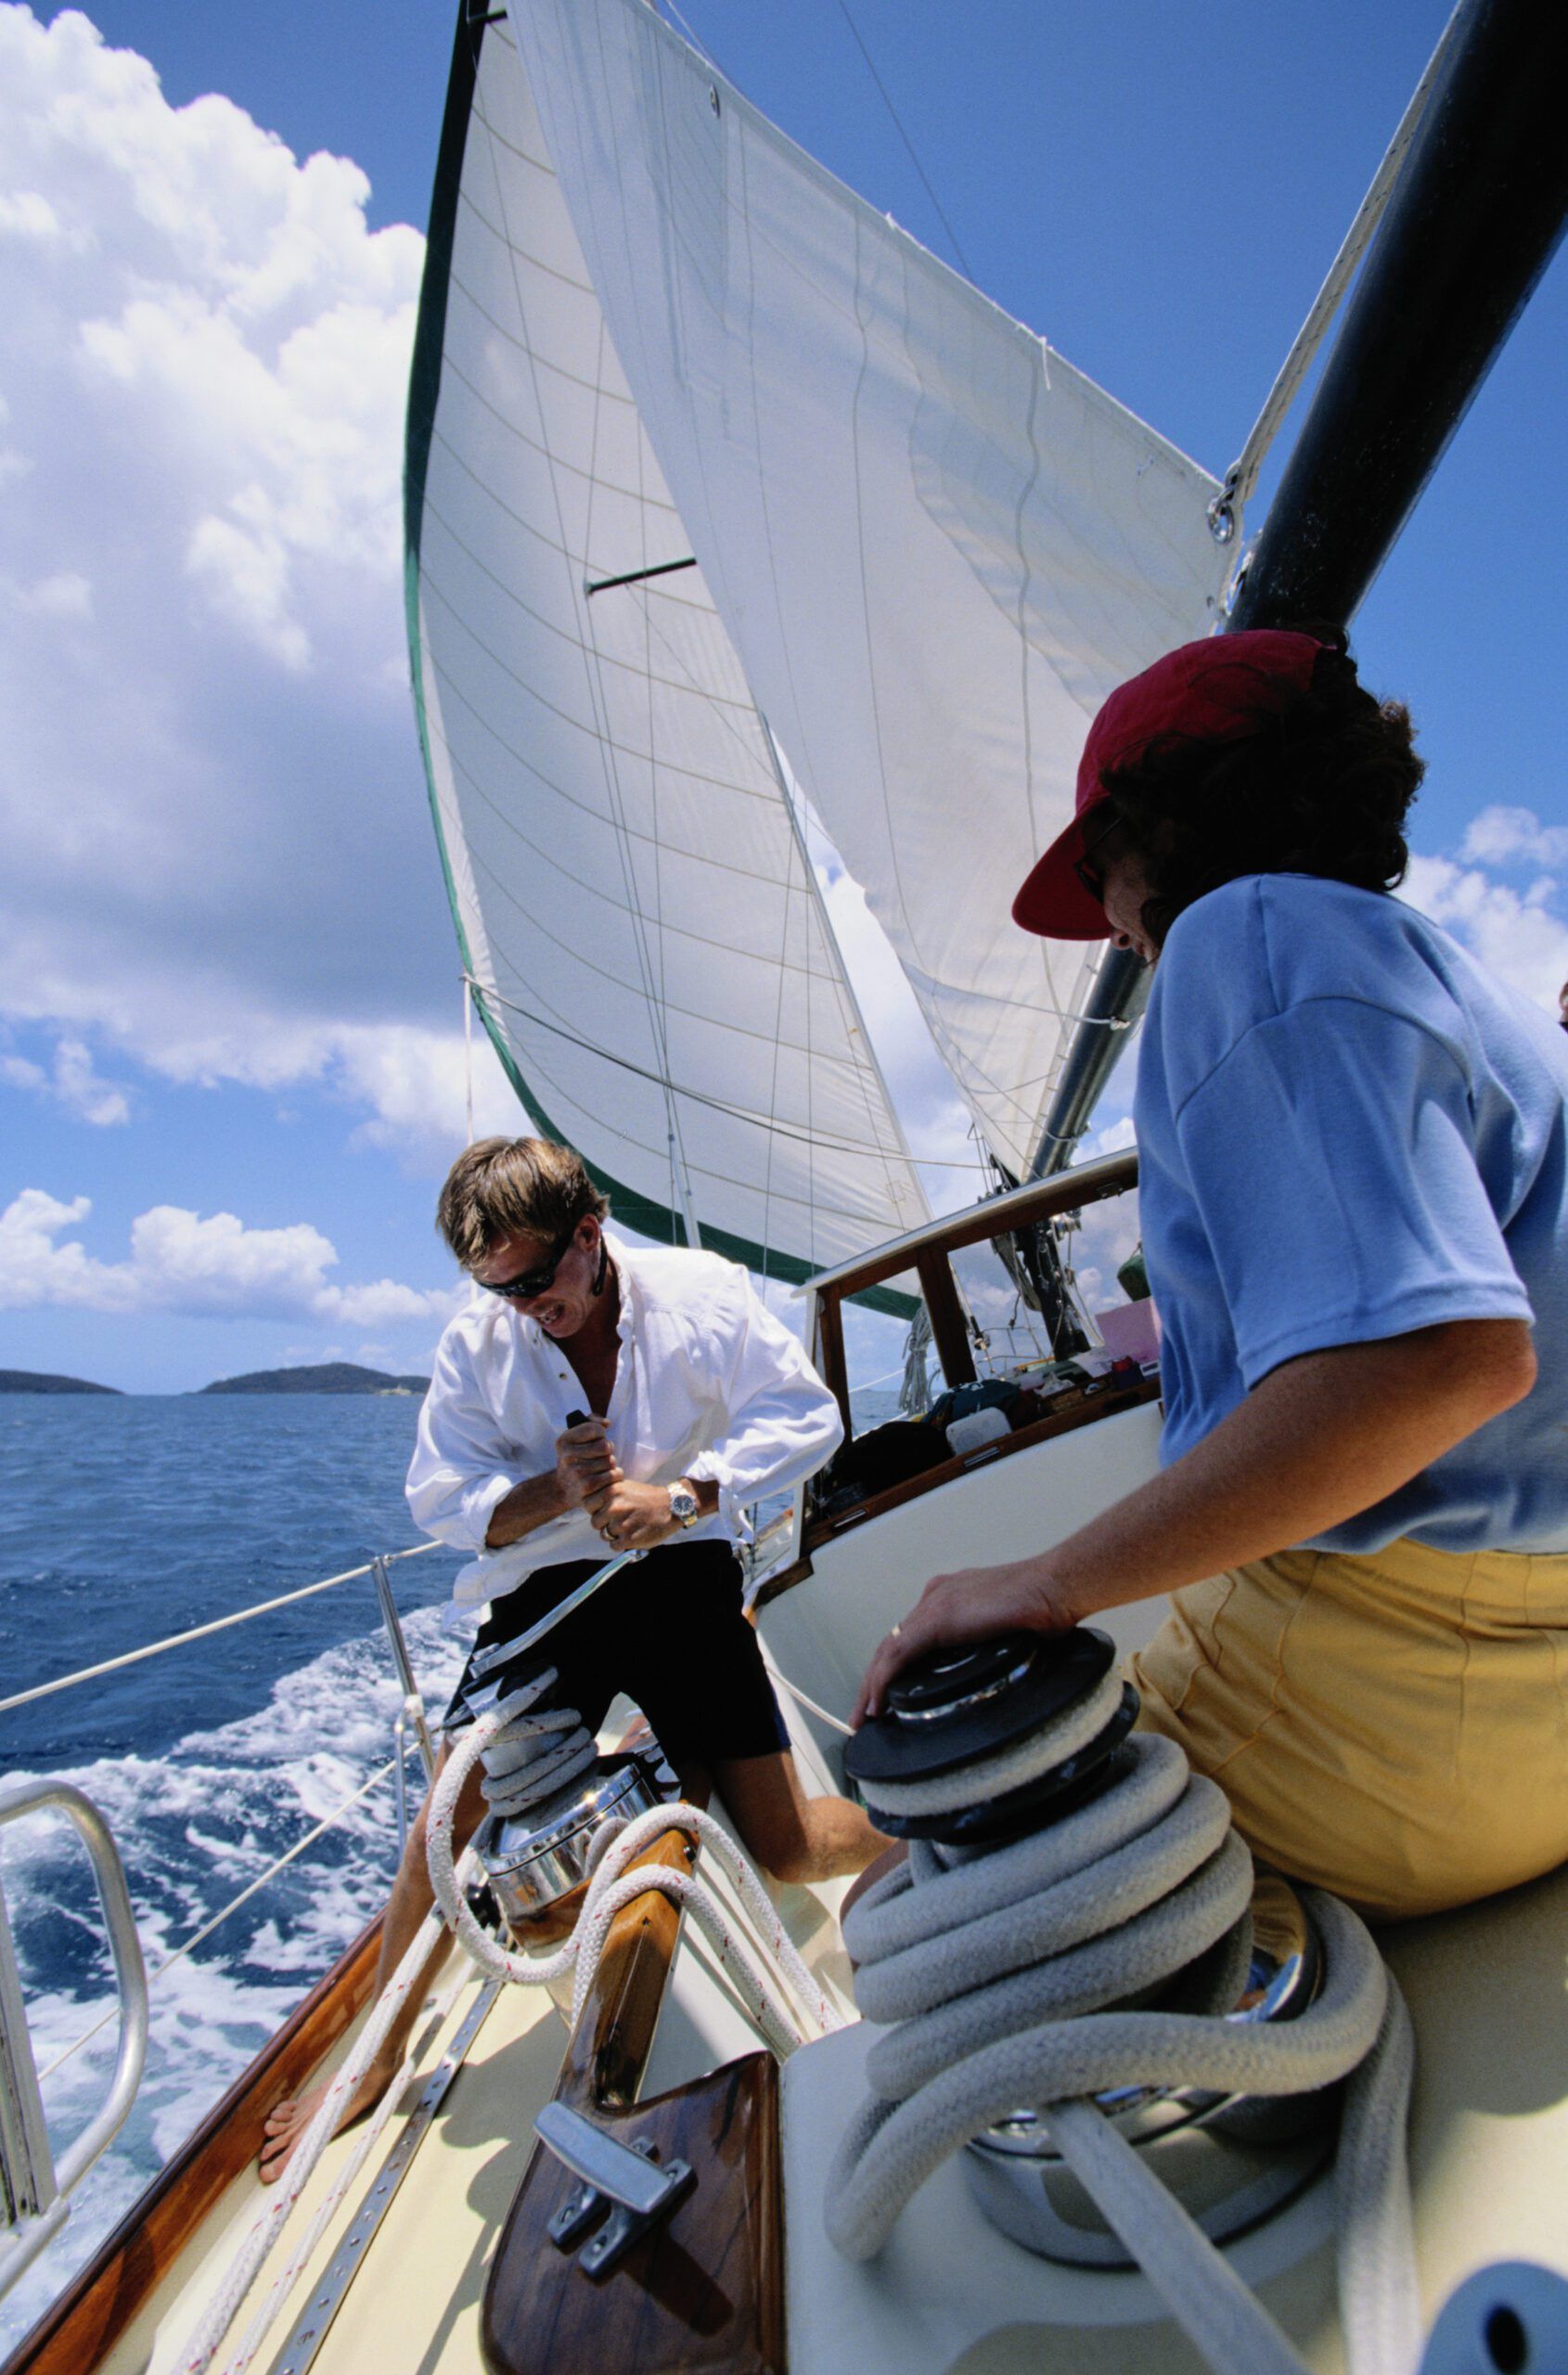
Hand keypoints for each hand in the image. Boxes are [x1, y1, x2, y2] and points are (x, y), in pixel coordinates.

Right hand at [553, 1418, 619, 1511]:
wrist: (563, 1489)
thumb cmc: (576, 1458)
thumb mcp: (576, 1437)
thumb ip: (591, 1422)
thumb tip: (607, 1423)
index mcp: (564, 1441)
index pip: (597, 1429)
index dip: (601, 1435)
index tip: (594, 1442)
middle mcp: (567, 1458)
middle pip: (606, 1446)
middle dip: (607, 1452)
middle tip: (599, 1458)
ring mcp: (576, 1475)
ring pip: (611, 1462)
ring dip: (611, 1466)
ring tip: (602, 1470)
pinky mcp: (587, 1489)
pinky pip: (613, 1478)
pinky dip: (615, 1479)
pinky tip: (607, 1480)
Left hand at [586, 1476, 680, 1551]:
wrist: (672, 1507)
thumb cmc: (646, 1498)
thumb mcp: (625, 1487)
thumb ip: (607, 1494)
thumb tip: (589, 1504)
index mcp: (611, 1491)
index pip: (587, 1504)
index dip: (596, 1509)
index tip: (606, 1509)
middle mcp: (614, 1507)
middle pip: (595, 1522)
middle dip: (605, 1523)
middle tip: (620, 1520)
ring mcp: (621, 1523)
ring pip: (605, 1535)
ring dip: (615, 1534)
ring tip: (629, 1526)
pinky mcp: (629, 1539)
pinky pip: (614, 1546)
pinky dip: (621, 1543)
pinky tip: (632, 1535)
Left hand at [852, 1557, 1077, 1727]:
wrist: (1056, 1587)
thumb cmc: (1046, 1607)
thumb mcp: (1008, 1632)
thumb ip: (991, 1646)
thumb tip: (995, 1676)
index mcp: (951, 1597)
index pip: (911, 1638)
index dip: (894, 1668)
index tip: (887, 1695)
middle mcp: (936, 1596)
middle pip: (893, 1644)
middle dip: (874, 1681)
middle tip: (864, 1714)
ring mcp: (934, 1604)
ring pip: (888, 1651)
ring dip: (872, 1686)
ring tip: (865, 1717)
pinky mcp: (938, 1618)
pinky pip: (898, 1654)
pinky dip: (884, 1681)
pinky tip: (879, 1703)